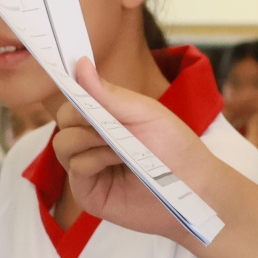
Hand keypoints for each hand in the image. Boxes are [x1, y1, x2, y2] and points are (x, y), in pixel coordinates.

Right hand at [52, 59, 232, 244]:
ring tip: (115, 142)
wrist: (194, 184)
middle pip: (64, 120)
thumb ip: (108, 94)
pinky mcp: (89, 192)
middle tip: (104, 120)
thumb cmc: (173, 145)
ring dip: (87, 138)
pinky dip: (94, 159)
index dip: (72, 88)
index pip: (75, 99)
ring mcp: (88, 168)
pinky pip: (75, 168)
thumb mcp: (143, 111)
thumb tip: (80, 65)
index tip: (67, 76)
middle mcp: (92, 142)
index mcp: (104, 118)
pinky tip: (118, 159)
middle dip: (81, 115)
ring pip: (63, 145)